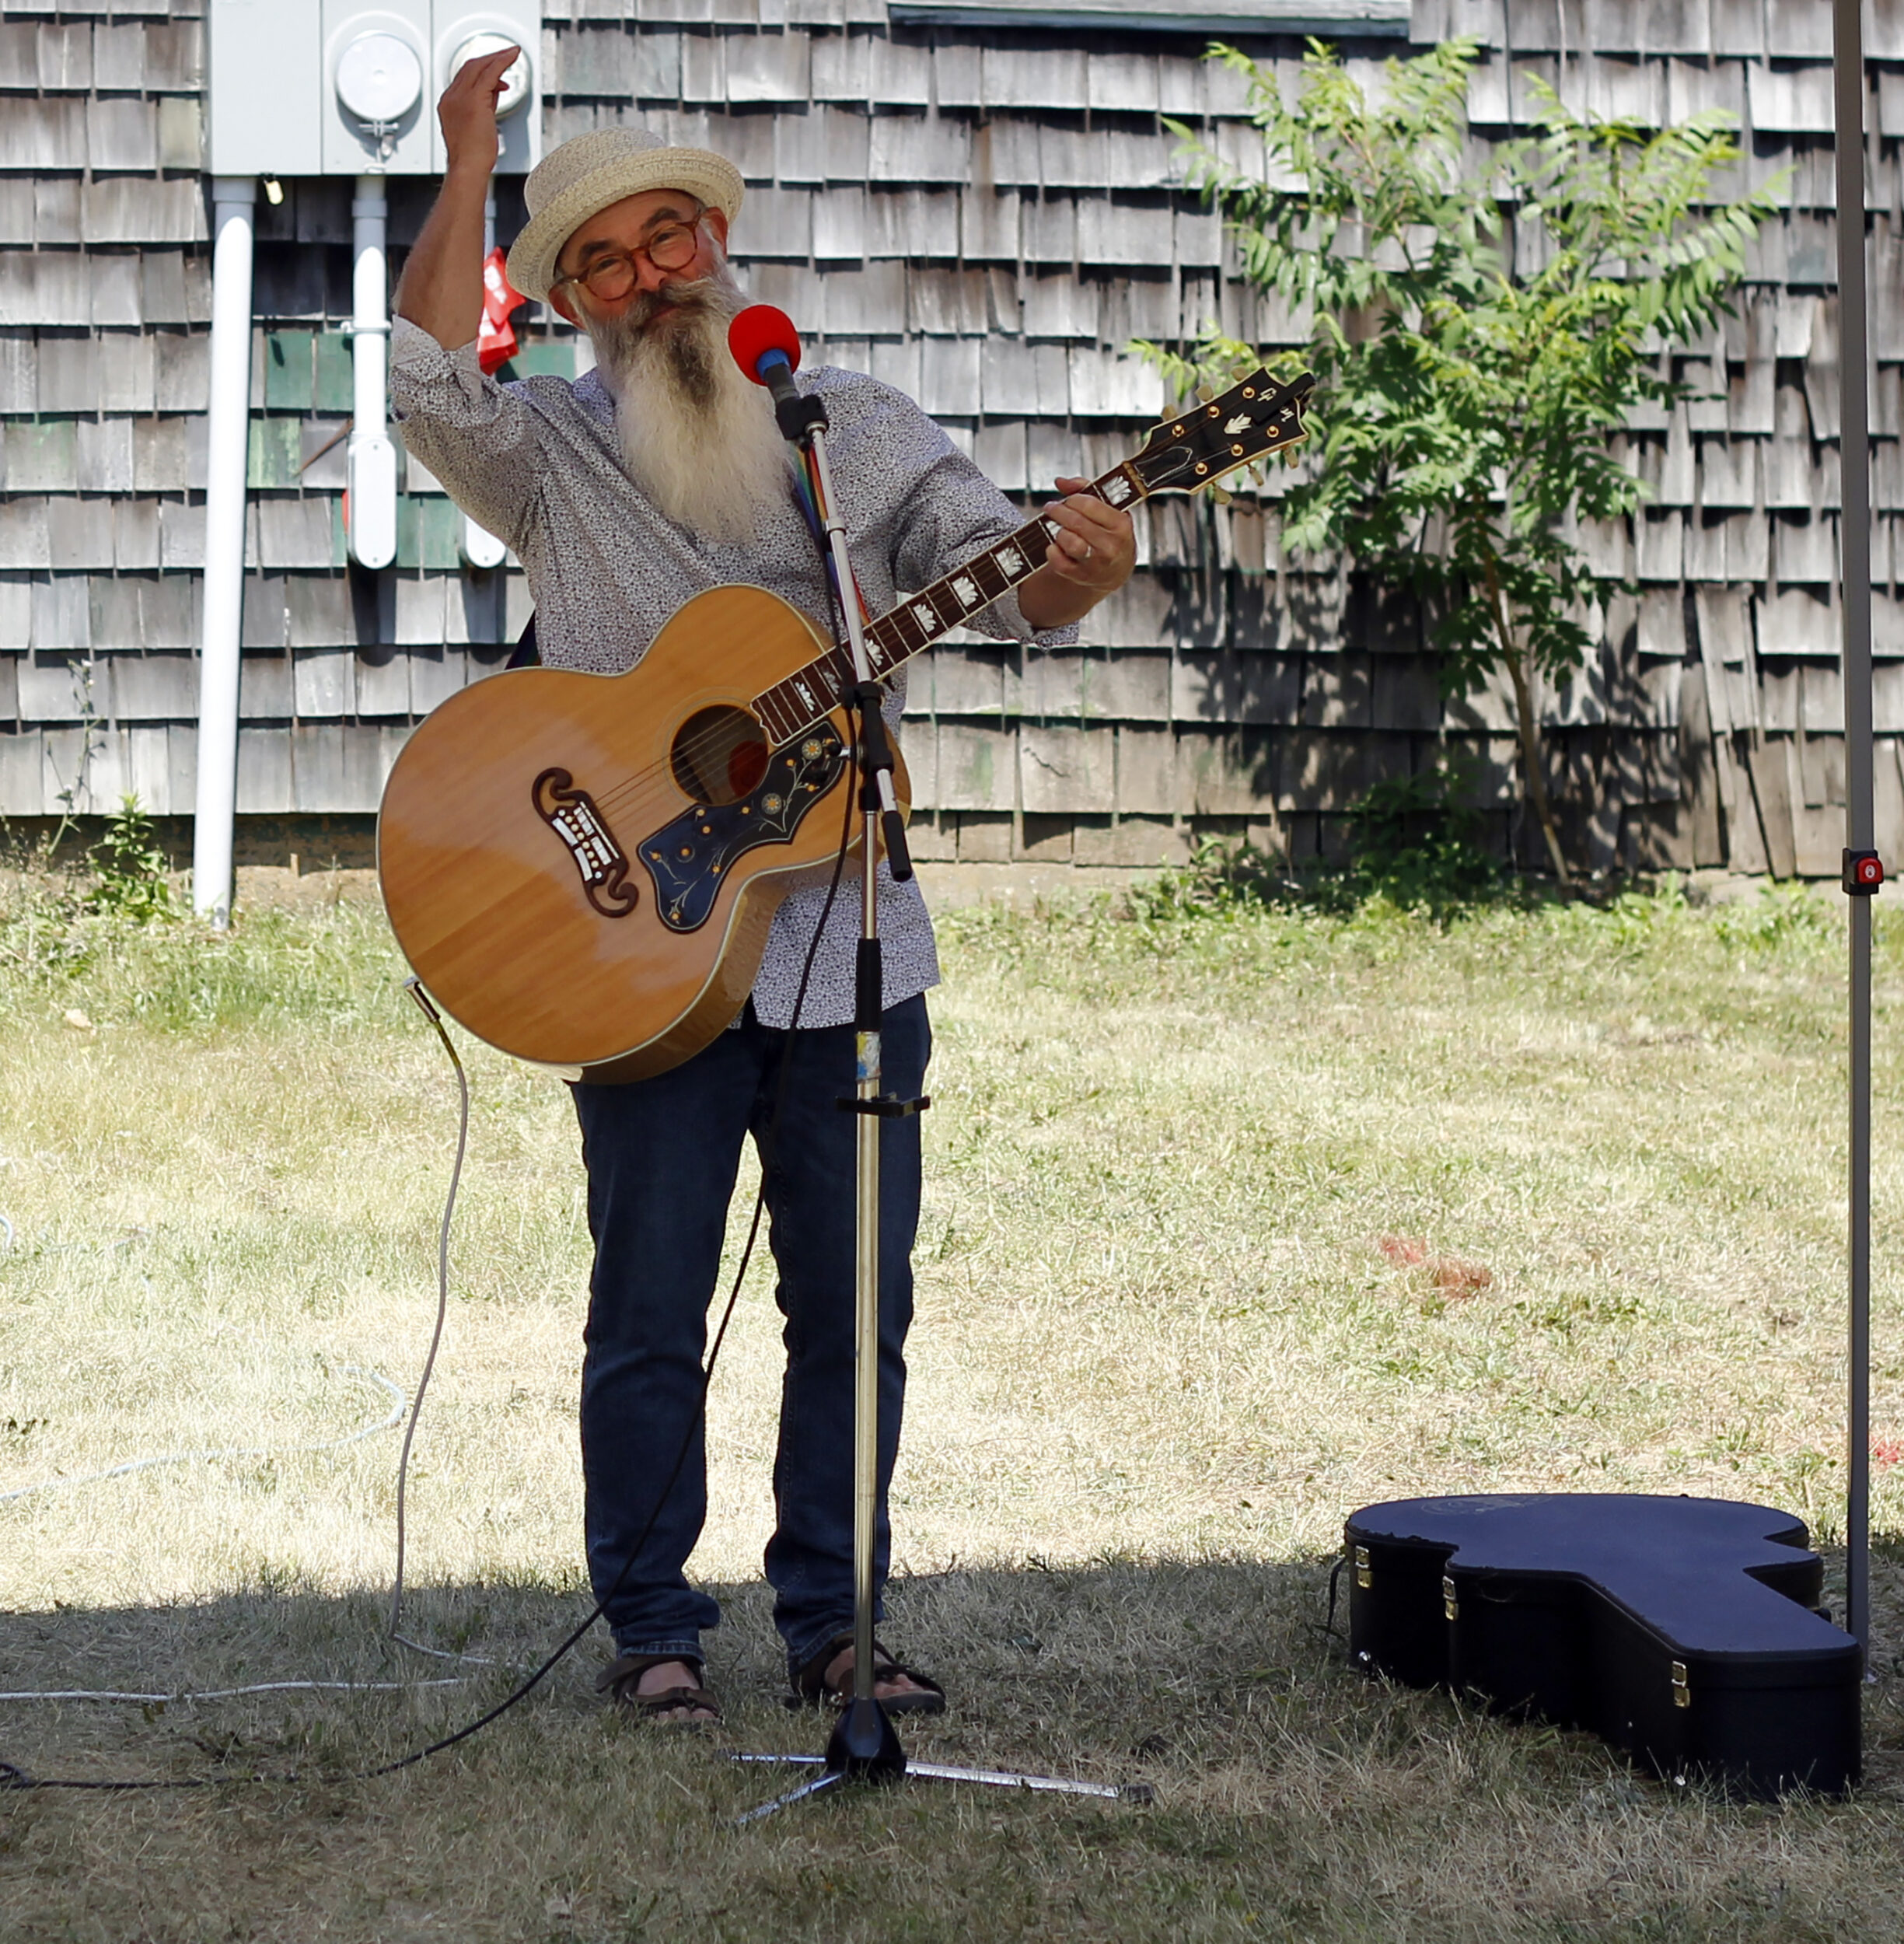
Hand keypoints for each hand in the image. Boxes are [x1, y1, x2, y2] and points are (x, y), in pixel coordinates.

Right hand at [437, 43, 519, 178]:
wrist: (467, 169)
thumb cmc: (473, 158)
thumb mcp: (479, 126)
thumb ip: (485, 104)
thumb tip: (497, 89)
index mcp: (449, 103)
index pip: (465, 77)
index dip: (482, 70)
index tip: (497, 71)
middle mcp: (452, 96)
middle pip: (470, 66)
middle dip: (490, 58)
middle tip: (507, 55)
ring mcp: (460, 97)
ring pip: (479, 66)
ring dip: (497, 57)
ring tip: (512, 53)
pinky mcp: (474, 100)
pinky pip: (490, 72)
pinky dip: (502, 61)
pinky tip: (512, 55)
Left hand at [1039, 476, 1134, 596]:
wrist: (1115, 570)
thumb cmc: (1110, 533)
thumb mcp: (1108, 509)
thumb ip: (1086, 489)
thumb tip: (1060, 482)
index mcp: (1121, 525)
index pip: (1089, 504)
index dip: (1072, 499)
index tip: (1066, 500)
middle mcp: (1111, 546)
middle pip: (1076, 522)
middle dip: (1059, 512)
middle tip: (1051, 508)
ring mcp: (1097, 564)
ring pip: (1068, 541)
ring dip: (1059, 533)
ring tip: (1060, 530)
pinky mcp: (1083, 577)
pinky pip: (1059, 562)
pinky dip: (1052, 552)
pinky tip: (1055, 547)